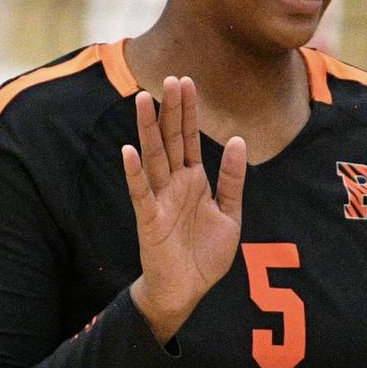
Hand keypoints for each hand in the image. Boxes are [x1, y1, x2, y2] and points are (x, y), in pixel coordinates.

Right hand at [123, 77, 248, 342]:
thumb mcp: (230, 214)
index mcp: (193, 180)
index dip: (188, 110)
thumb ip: (233, 179)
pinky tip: (128, 151)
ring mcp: (160, 199)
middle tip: (169, 77)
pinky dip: (134, 173)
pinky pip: (141, 193)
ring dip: (148, 130)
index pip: (189, 138)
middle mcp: (174, 184)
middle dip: (170, 110)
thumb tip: (238, 140)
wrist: (187, 290)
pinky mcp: (149, 219)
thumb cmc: (204, 254)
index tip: (186, 81)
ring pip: (153, 158)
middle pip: (171, 140)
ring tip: (142, 100)